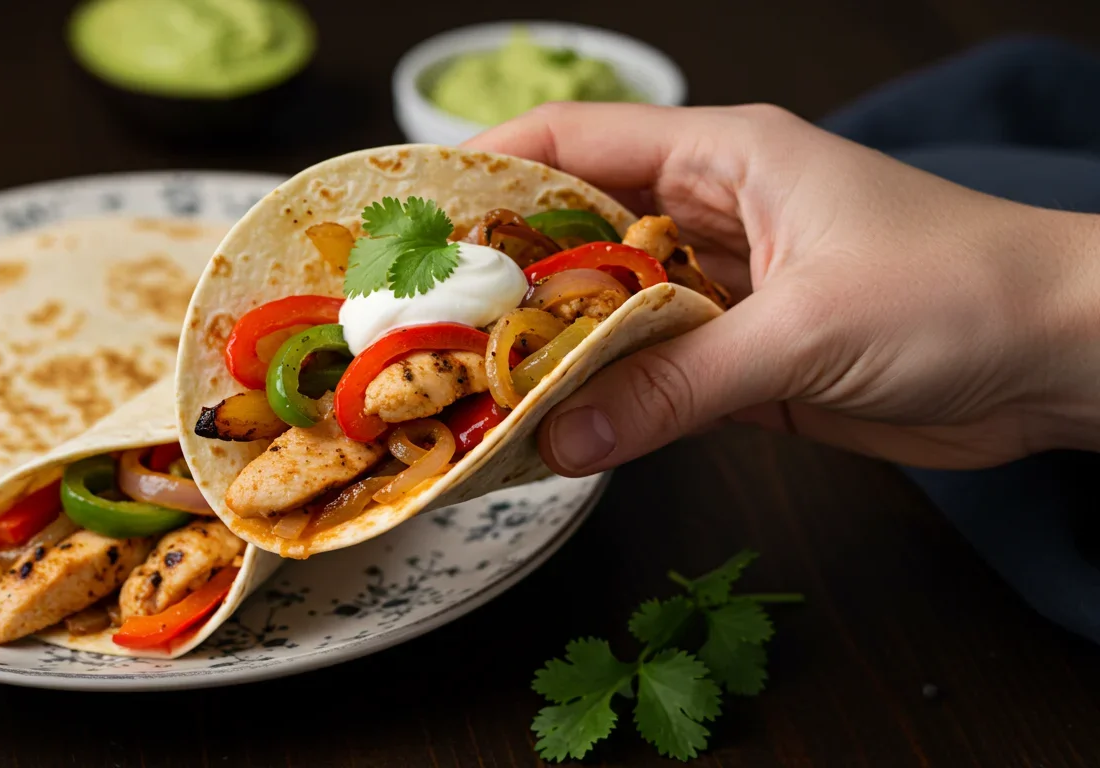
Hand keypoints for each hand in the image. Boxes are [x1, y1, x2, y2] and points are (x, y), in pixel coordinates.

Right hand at [464, 103, 1099, 472]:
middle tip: (422, 325)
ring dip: (551, 352)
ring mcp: (726, 293)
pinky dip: (606, 404)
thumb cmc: (961, 293)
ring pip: (610, 315)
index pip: (576, 143)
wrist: (1066, 360)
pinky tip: (553, 430)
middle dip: (503, 277)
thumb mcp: (804, 331)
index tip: (412, 218)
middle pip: (578, 235)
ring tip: (468, 388)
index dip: (488, 171)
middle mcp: (713, 216)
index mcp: (725, 158)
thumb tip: (561, 439)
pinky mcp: (746, 364)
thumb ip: (676, 386)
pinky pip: (654, 378)